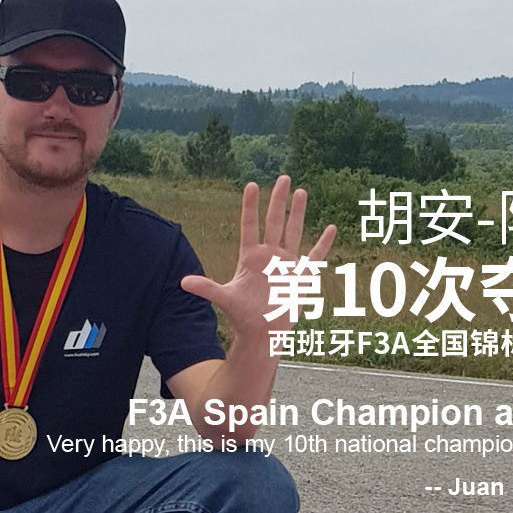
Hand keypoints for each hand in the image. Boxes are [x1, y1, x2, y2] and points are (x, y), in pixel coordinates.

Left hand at [180, 174, 335, 342]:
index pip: (250, 226)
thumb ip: (206, 288)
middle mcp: (269, 256)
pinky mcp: (301, 276)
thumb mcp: (225, 298)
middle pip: (274, 222)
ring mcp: (286, 264)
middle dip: (278, 200)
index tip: (252, 185)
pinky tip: (330, 228)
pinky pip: (315, 256)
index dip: (250, 206)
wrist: (261, 333)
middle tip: (283, 178)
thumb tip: (182, 282)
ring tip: (301, 192)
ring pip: (293, 232)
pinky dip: (323, 243)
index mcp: (250, 257)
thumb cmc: (242, 316)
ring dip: (297, 213)